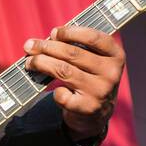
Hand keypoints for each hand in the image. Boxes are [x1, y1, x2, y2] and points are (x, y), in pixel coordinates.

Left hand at [23, 25, 124, 140]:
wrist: (97, 113)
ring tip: (29, 62)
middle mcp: (111, 73)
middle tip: (30, 46)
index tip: (53, 32)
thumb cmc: (90, 78)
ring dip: (41, 63)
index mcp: (116, 56)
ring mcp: (100, 91)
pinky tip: (53, 89)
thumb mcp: (95, 61)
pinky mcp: (87, 108)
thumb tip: (47, 40)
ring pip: (63, 71)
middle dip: (46, 47)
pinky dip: (53, 91)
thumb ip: (78, 47)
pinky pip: (61, 94)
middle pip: (72, 53)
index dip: (71, 32)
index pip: (94, 38)